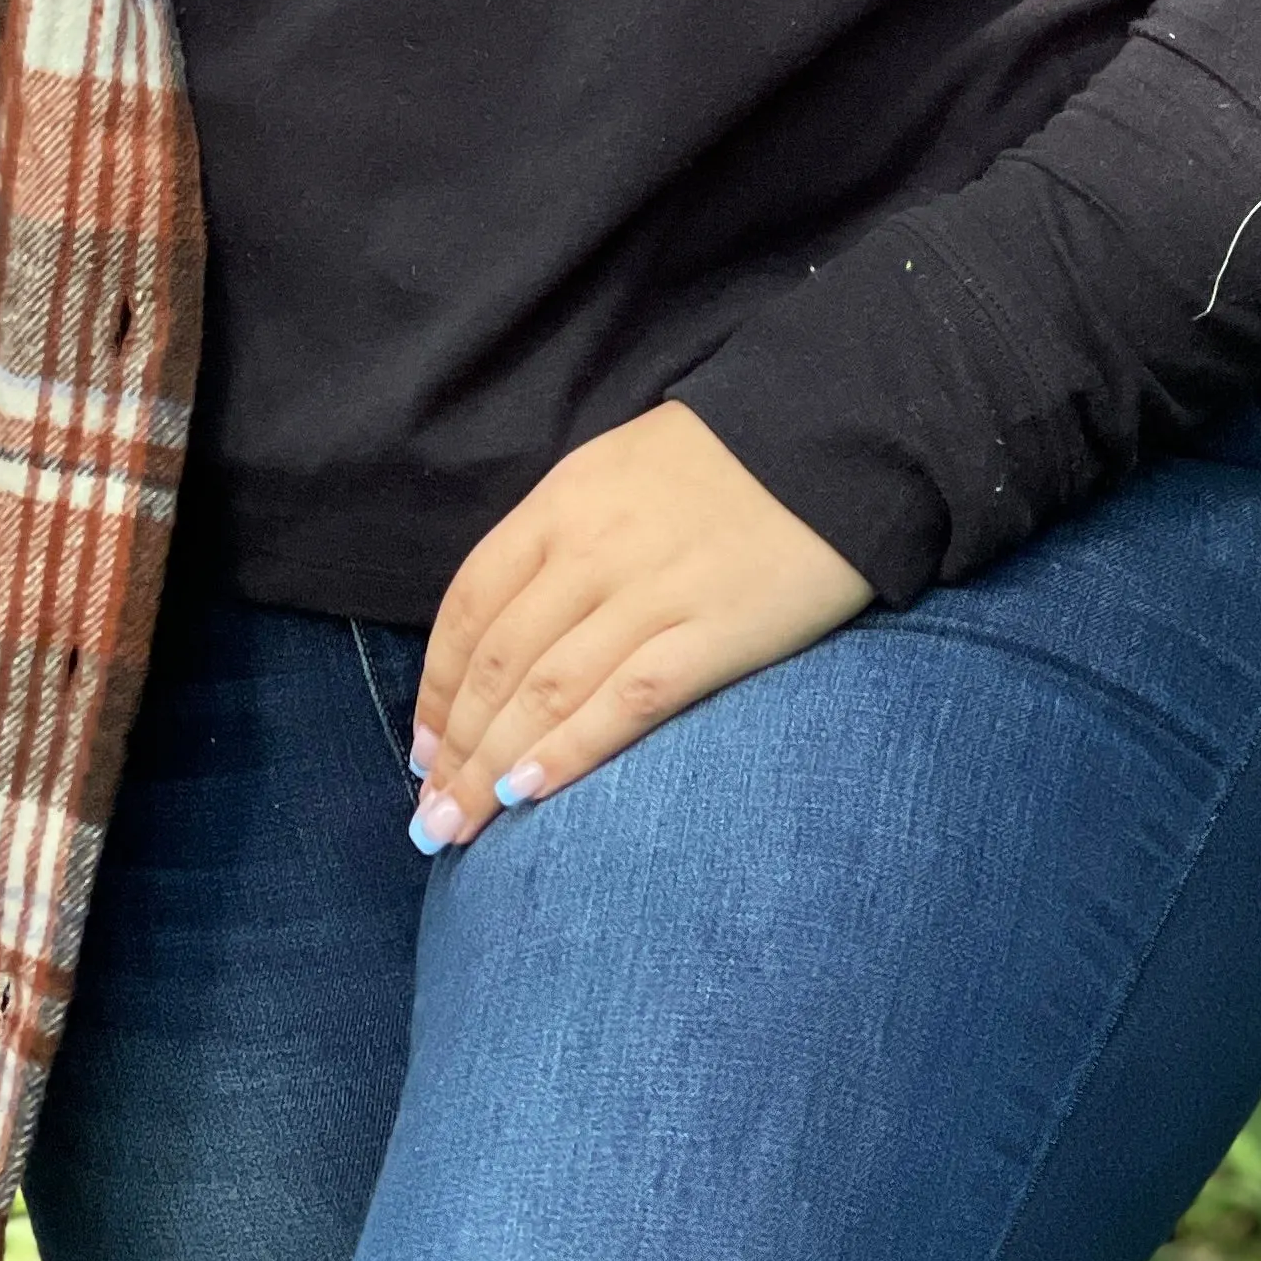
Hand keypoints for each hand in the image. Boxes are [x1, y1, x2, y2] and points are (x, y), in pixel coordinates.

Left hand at [406, 402, 874, 851]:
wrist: (836, 433)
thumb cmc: (727, 459)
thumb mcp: (620, 471)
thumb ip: (564, 539)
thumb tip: (515, 629)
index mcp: (562, 503)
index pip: (471, 604)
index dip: (439, 685)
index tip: (424, 746)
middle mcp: (592, 549)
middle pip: (500, 662)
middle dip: (454, 747)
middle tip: (430, 816)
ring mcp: (652, 592)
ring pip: (547, 691)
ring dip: (491, 767)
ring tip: (461, 827)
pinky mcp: (714, 632)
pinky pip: (624, 702)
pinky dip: (569, 752)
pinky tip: (530, 794)